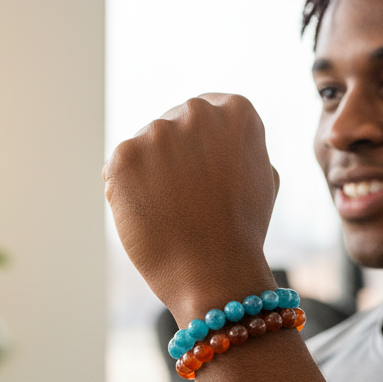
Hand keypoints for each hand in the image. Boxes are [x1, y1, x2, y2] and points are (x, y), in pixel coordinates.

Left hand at [104, 93, 278, 322]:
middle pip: (174, 124)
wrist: (214, 273)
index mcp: (236, 112)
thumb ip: (240, 145)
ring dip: (151, 174)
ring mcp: (158, 132)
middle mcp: (197, 112)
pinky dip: (128, 192)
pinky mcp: (124, 157)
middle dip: (176, 155)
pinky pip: (120, 169)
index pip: (212, 108)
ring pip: (145, 148)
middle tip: (189, 198)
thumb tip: (219, 136)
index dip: (207, 144)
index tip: (209, 172)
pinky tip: (152, 216)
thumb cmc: (242, 231)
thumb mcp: (262, 177)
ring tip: (172, 211)